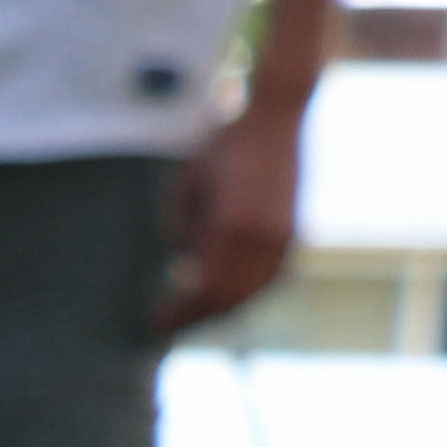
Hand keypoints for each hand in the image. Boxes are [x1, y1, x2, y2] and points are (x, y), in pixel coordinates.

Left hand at [156, 94, 306, 335]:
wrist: (275, 120)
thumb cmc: (222, 149)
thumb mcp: (187, 189)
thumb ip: (185, 234)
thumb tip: (181, 272)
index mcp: (231, 226)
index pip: (204, 290)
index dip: (179, 312)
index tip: (153, 323)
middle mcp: (262, 236)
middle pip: (227, 298)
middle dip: (195, 317)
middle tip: (165, 325)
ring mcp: (283, 236)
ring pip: (251, 292)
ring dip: (219, 309)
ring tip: (189, 314)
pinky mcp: (293, 232)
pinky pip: (269, 278)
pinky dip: (244, 293)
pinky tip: (221, 297)